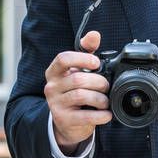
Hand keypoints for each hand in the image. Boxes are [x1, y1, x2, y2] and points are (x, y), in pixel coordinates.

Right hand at [45, 30, 111, 153]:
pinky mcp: (63, 120)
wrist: (68, 122)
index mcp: (54, 72)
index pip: (63, 59)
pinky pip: (85, 116)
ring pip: (81, 96)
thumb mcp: (78, 71)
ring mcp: (55, 104)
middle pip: (77, 79)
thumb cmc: (74, 91)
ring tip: (105, 101)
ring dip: (100, 98)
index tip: (97, 63)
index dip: (82, 59)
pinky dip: (100, 115)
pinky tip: (106, 114)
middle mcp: (51, 86)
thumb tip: (94, 34)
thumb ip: (86, 51)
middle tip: (106, 87)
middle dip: (98, 82)